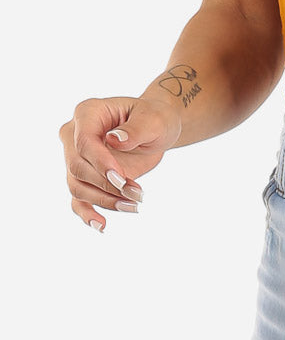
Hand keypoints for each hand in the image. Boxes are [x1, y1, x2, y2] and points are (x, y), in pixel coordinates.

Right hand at [58, 96, 182, 232]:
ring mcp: (75, 157)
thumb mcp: (154, 120)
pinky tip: (102, 226)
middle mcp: (74, 134)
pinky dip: (87, 214)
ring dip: (105, 200)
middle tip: (138, 194)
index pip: (84, 142)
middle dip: (107, 185)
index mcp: (87, 113)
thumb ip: (136, 129)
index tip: (122, 178)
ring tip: (134, 206)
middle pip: (78, 167)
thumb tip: (114, 140)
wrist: (155, 129)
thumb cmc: (154, 118)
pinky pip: (77, 199)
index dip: (100, 163)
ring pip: (77, 186)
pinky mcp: (83, 177)